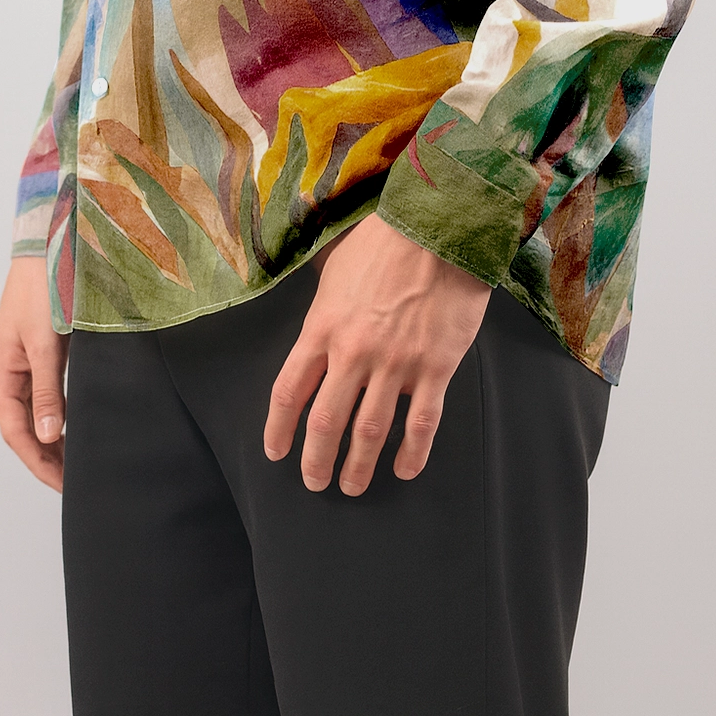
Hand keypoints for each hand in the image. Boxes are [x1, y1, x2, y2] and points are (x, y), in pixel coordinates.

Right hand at [0, 257, 68, 491]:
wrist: (50, 247)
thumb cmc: (43, 290)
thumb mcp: (46, 343)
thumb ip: (48, 390)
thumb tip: (50, 435)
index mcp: (1, 373)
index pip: (16, 432)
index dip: (39, 462)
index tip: (62, 484)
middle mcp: (9, 372)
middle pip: (24, 427)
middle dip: (47, 457)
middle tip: (74, 482)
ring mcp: (24, 362)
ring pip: (36, 412)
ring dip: (53, 439)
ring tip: (77, 462)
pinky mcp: (42, 351)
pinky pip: (46, 393)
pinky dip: (59, 414)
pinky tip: (75, 425)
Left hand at [264, 213, 491, 496]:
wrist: (438, 229)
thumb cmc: (383, 241)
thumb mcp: (334, 265)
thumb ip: (319, 297)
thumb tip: (312, 311)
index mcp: (322, 327)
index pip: (288, 390)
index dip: (278, 428)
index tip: (277, 452)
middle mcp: (353, 352)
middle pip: (325, 421)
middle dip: (316, 460)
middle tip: (314, 482)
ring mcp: (395, 363)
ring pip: (370, 430)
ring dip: (359, 465)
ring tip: (352, 486)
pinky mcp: (435, 367)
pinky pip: (421, 423)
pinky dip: (412, 453)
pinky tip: (405, 470)